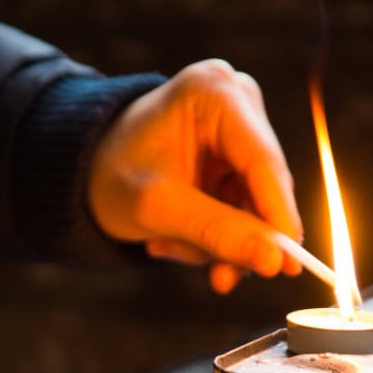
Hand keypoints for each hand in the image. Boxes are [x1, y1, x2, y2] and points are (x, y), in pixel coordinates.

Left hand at [88, 59, 303, 293]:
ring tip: (166, 246)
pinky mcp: (234, 161)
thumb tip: (275, 261)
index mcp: (214, 93)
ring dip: (216, 242)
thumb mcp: (158, 209)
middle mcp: (237, 102)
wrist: (84, 173)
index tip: (288, 266)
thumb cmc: (111, 176)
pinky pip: (242, 211)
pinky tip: (171, 239)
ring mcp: (238, 132)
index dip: (279, 216)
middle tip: (219, 280)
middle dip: (238, 237)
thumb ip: (217, 233)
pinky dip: (210, 236)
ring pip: (256, 207)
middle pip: (265, 186)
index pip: (263, 161)